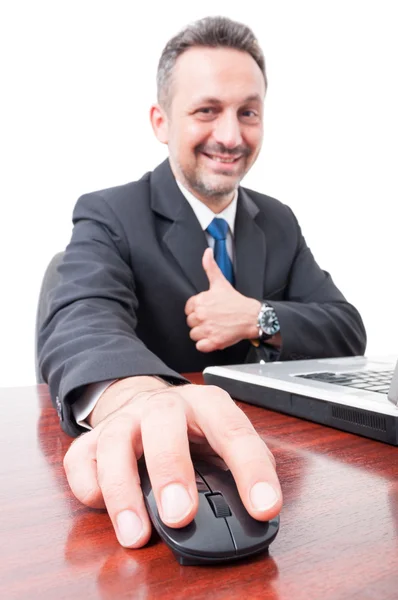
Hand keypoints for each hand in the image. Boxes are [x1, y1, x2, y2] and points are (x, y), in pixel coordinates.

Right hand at [63, 380, 281, 548]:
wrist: (143, 401)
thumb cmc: (190, 429)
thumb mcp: (221, 440)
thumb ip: (236, 469)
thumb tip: (255, 512)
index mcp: (205, 404)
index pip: (233, 430)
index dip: (250, 469)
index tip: (263, 507)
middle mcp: (163, 406)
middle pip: (164, 424)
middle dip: (171, 469)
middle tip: (180, 516)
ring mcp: (124, 420)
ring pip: (115, 443)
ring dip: (124, 490)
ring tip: (136, 534)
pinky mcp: (92, 439)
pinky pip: (81, 461)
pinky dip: (91, 488)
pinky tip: (105, 507)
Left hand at [185, 247, 260, 351]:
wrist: (251, 316)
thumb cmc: (236, 301)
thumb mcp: (220, 282)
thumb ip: (210, 267)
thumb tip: (207, 252)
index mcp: (200, 301)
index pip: (188, 309)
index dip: (198, 310)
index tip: (208, 310)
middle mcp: (201, 315)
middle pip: (190, 323)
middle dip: (200, 322)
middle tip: (214, 319)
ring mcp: (206, 329)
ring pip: (194, 335)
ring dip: (203, 334)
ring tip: (215, 328)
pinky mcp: (213, 342)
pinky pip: (200, 346)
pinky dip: (206, 344)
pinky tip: (215, 337)